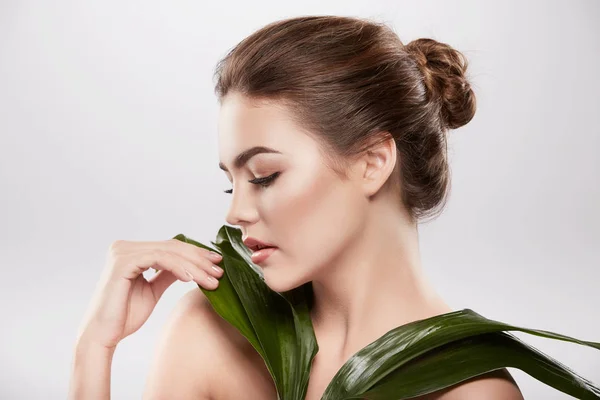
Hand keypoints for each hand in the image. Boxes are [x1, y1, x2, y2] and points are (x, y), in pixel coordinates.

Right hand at [76, 238, 223, 348]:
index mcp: (131, 252)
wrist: (103, 335)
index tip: (217, 264)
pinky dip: (178, 267)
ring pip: (169, 252)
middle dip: (199, 259)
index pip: (170, 247)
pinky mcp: (122, 262)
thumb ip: (168, 274)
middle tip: (219, 271)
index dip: (196, 254)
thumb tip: (191, 265)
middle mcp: (125, 247)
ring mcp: (122, 252)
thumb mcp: (153, 290)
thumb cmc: (125, 315)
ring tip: (211, 280)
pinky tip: (192, 279)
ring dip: (194, 266)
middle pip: (172, 247)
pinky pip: (158, 259)